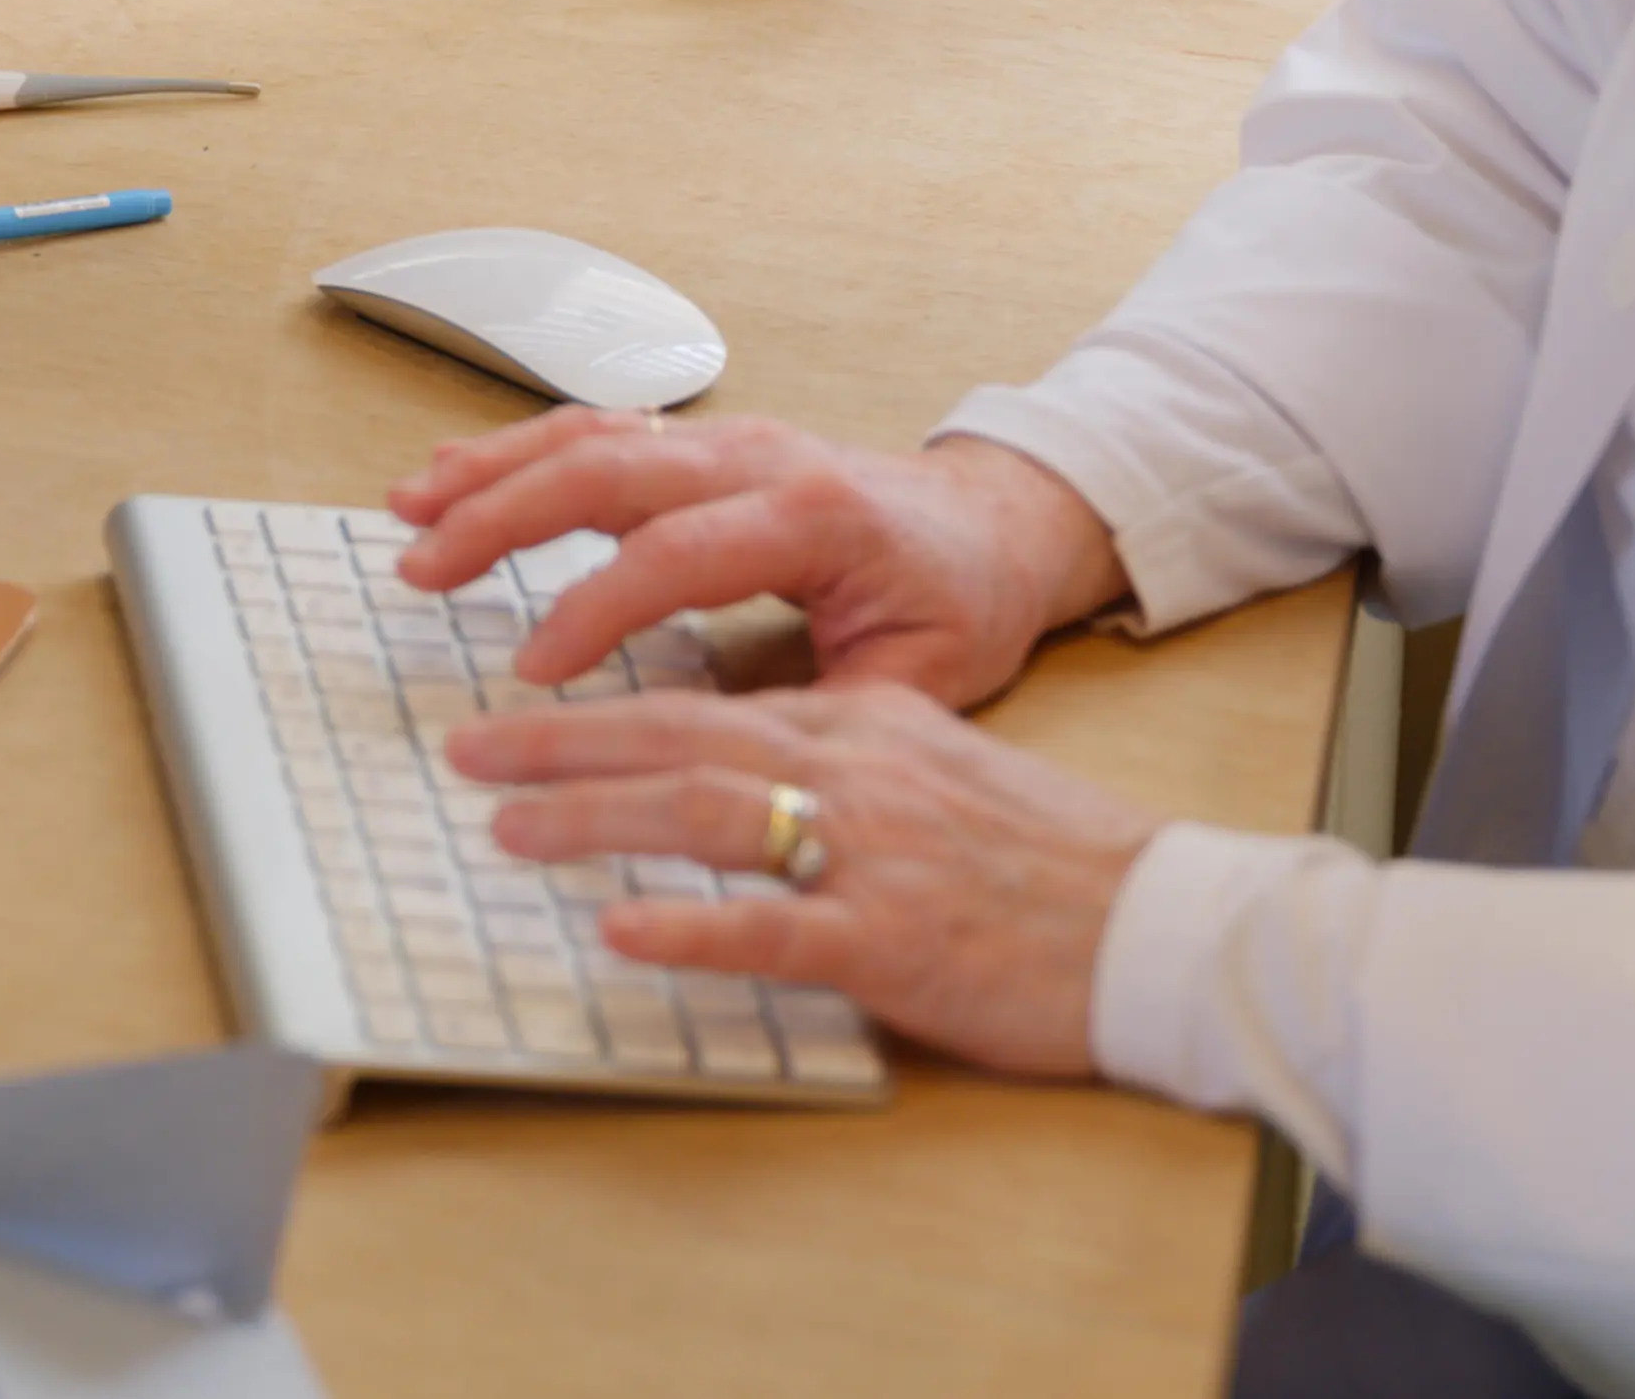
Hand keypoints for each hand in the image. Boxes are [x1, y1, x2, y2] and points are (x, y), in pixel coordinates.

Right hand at [388, 407, 1123, 702]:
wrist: (998, 519)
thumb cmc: (962, 600)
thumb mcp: (922, 680)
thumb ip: (824, 714)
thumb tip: (728, 765)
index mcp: (813, 514)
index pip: (677, 553)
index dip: (595, 607)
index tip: (532, 670)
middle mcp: (760, 456)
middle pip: (607, 467)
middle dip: (503, 515)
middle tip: (422, 567)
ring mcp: (727, 438)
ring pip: (589, 434)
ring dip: (492, 469)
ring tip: (412, 507)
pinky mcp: (704, 442)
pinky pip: (599, 430)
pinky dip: (519, 450)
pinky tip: (458, 475)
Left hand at [448, 681, 1161, 1076]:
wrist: (1165, 925)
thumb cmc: (1057, 865)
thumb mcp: (944, 776)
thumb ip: (849, 763)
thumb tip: (753, 771)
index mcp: (864, 725)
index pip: (706, 694)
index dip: (600, 703)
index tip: (518, 712)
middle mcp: (858, 768)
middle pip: (681, 730)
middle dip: (560, 738)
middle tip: (469, 749)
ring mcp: (874, 852)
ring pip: (708, 807)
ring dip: (595, 814)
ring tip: (507, 824)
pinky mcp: (898, 940)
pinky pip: (776, 927)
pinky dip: (692, 925)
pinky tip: (621, 930)